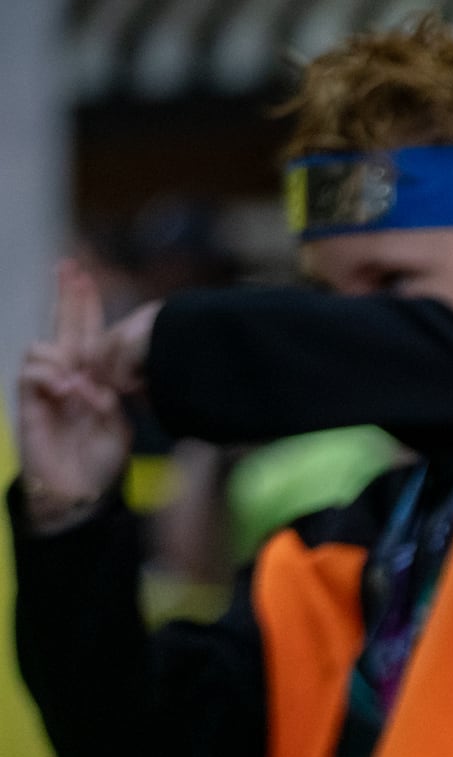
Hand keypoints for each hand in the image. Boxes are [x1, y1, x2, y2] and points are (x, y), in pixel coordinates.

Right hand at [14, 262, 132, 522]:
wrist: (78, 488)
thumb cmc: (100, 458)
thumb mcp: (119, 424)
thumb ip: (111, 398)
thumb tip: (94, 381)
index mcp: (91, 377)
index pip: (87, 334)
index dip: (85, 306)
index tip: (85, 275)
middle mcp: (66, 375)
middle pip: (62, 327)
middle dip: (66, 297)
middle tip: (68, 268)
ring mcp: (45, 386)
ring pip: (43, 347)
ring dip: (64, 360)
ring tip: (79, 389)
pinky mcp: (28, 401)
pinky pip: (32, 371)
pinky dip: (50, 377)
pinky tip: (65, 393)